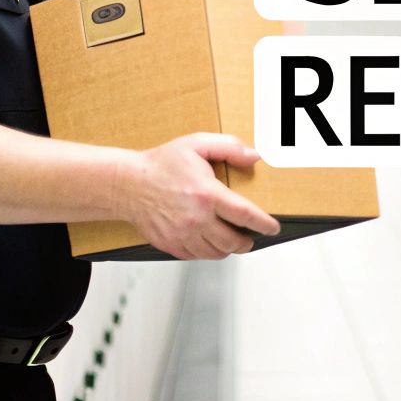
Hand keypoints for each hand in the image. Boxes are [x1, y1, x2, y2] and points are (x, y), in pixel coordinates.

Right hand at [115, 133, 281, 259]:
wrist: (128, 184)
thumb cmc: (162, 163)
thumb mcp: (196, 144)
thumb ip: (229, 147)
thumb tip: (253, 156)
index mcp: (206, 194)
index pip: (245, 215)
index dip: (264, 224)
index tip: (273, 228)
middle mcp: (196, 219)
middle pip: (233, 242)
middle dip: (247, 242)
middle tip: (249, 237)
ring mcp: (182, 235)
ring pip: (216, 253)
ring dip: (228, 249)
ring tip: (230, 240)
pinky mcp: (171, 245)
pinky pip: (196, 256)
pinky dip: (206, 252)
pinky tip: (207, 240)